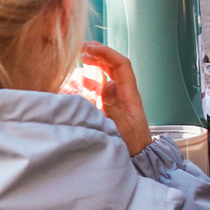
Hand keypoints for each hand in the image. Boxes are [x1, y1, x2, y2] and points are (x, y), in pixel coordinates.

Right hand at [66, 41, 150, 155]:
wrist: (137, 161)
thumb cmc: (132, 146)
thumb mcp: (123, 127)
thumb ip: (114, 107)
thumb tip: (107, 84)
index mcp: (129, 95)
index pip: (121, 65)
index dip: (106, 53)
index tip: (90, 48)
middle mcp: (122, 94)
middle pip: (112, 66)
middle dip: (97, 55)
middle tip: (80, 50)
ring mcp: (114, 101)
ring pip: (102, 76)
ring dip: (89, 69)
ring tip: (75, 65)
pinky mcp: (106, 109)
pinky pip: (94, 91)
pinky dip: (84, 85)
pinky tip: (72, 85)